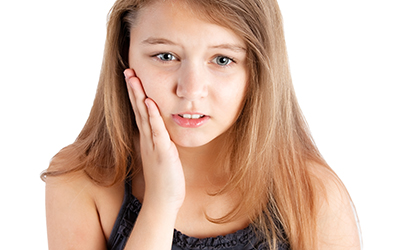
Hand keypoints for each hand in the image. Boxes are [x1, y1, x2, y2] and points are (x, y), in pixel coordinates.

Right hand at [124, 69, 184, 211]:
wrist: (163, 200)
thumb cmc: (164, 178)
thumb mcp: (161, 155)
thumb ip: (158, 141)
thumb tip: (159, 131)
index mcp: (148, 138)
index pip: (140, 112)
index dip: (136, 94)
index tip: (132, 78)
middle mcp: (148, 139)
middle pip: (138, 109)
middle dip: (133, 89)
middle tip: (128, 70)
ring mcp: (153, 144)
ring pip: (144, 116)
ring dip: (139, 96)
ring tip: (133, 78)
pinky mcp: (162, 152)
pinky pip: (157, 131)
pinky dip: (153, 116)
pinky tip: (149, 103)